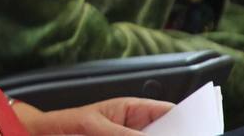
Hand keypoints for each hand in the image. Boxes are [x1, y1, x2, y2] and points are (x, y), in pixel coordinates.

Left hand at [15, 96, 173, 134]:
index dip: (187, 120)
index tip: (199, 129)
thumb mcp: (94, 126)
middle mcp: (137, 126)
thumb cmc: (66, 123)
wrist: (45, 135)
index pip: (168, 111)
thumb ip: (123, 135)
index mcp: (132, 109)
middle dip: (174, 135)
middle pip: (166, 132)